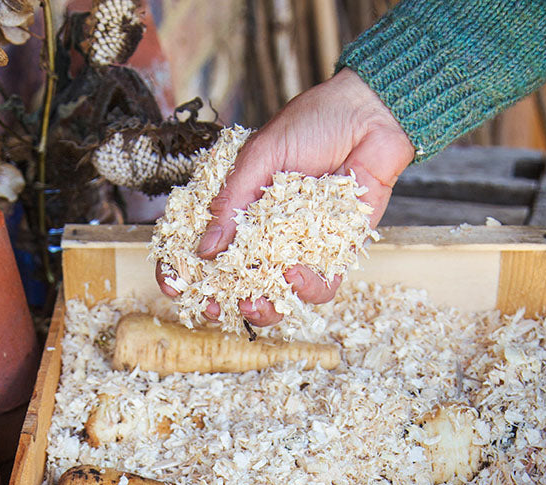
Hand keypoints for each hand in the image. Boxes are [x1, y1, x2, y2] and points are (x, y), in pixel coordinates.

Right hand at [156, 68, 414, 326]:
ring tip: (254, 304)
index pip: (203, 246)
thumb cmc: (314, 123)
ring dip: (263, 308)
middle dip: (221, 301)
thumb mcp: (261, 154)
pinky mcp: (335, 254)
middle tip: (212, 308)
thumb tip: (205, 248)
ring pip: (277, 294)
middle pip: (236, 281)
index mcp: (240, 209)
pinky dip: (307, 288)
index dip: (184, 269)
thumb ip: (233, 200)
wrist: (372, 114)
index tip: (173, 284)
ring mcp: (299, 247)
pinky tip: (297, 273)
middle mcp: (266, 234)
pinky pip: (321, 286)